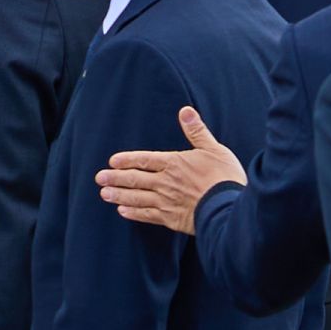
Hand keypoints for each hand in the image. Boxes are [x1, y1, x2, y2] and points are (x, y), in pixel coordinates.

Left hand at [95, 105, 244, 236]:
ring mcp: (166, 201)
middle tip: (99, 178)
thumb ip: (196, 131)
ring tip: (104, 194)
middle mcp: (165, 182)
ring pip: (136, 198)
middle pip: (135, 179)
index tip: (112, 161)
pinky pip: (146, 215)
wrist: (231, 208)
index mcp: (174, 163)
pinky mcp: (170, 218)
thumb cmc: (225, 177)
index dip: (127, 160)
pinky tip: (122, 211)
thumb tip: (185, 110)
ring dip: (118, 195)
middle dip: (115, 178)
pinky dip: (133, 213)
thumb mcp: (214, 149)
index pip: (144, 160)